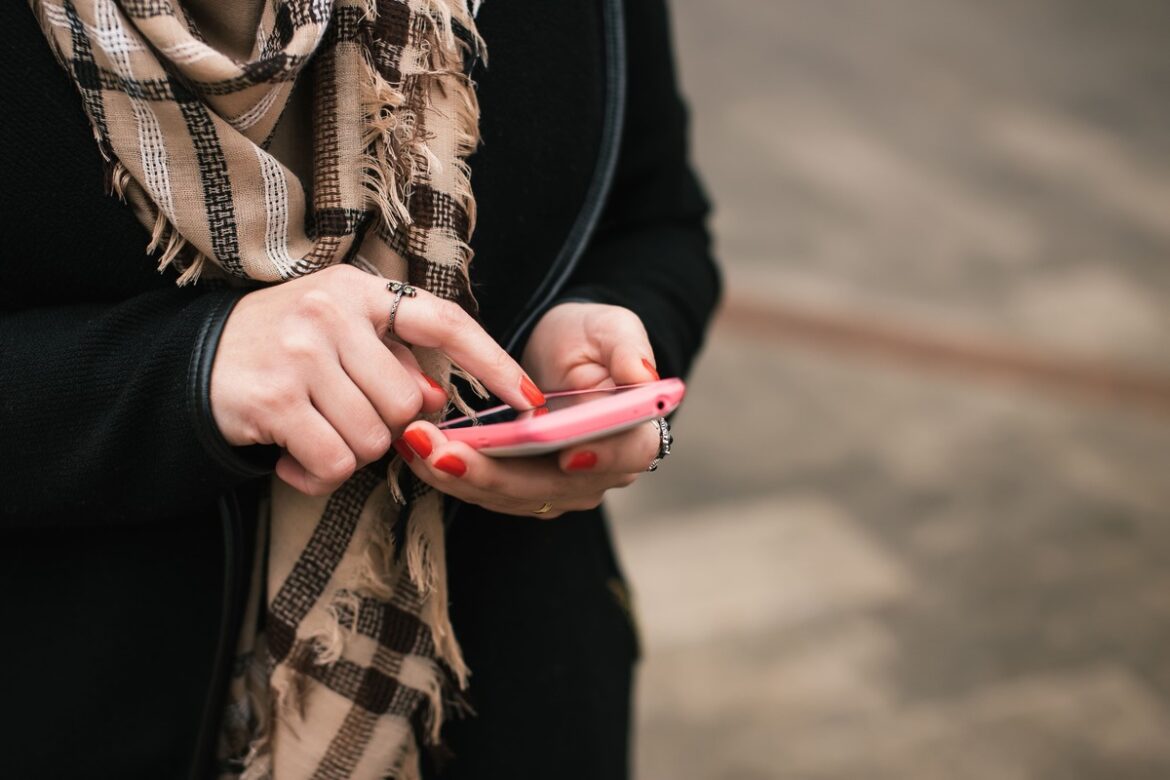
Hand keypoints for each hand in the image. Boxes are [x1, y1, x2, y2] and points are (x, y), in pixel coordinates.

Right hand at [209, 264, 543, 495]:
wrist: (187, 363)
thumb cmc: (283, 350)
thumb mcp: (341, 335)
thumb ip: (395, 360)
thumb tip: (442, 401)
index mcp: (359, 290)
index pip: (443, 321)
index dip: (491, 361)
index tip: (529, 398)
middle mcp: (332, 310)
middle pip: (409, 402)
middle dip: (386, 426)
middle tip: (343, 417)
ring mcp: (301, 352)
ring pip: (375, 438)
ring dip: (348, 452)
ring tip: (313, 432)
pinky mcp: (274, 398)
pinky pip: (334, 463)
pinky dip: (317, 475)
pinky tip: (291, 455)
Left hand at [395, 302, 662, 517]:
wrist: (558, 355)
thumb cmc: (589, 338)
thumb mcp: (612, 327)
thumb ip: (628, 347)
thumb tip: (644, 374)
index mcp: (635, 434)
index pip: (625, 454)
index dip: (598, 457)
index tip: (567, 455)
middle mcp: (600, 473)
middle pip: (551, 486)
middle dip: (493, 473)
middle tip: (444, 451)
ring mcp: (560, 489)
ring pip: (510, 496)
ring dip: (460, 476)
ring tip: (416, 445)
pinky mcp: (522, 491)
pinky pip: (486, 493)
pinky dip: (450, 475)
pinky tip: (417, 451)